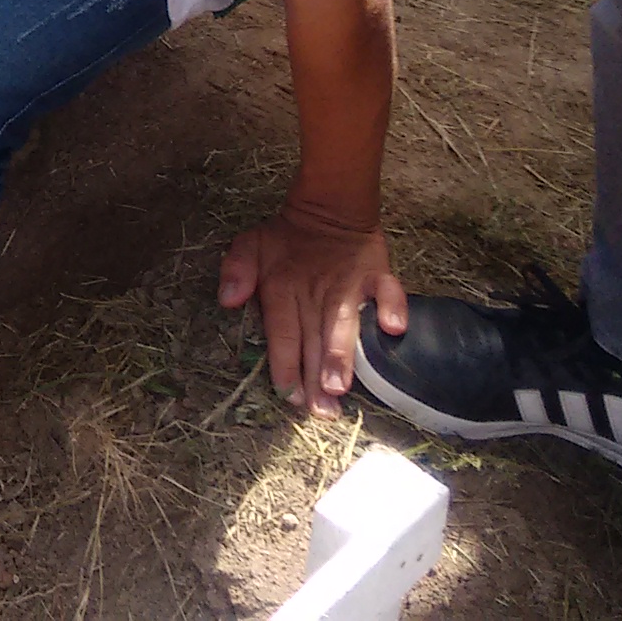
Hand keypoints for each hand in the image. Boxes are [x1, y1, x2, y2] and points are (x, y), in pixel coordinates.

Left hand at [219, 206, 406, 416]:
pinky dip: (392, 307)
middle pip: (312, 339)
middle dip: (314, 377)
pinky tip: (394, 330)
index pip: (281, 333)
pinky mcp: (375, 274)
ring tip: (341, 386)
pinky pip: (388, 291)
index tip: (288, 395)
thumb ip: (237, 271)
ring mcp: (347, 285)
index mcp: (281, 290)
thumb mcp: (251, 246)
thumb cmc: (286, 239)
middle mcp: (314, 292)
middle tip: (319, 411)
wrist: (329, 209)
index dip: (284, 364)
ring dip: (342, 354)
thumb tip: (227, 299)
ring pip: (344, 323)